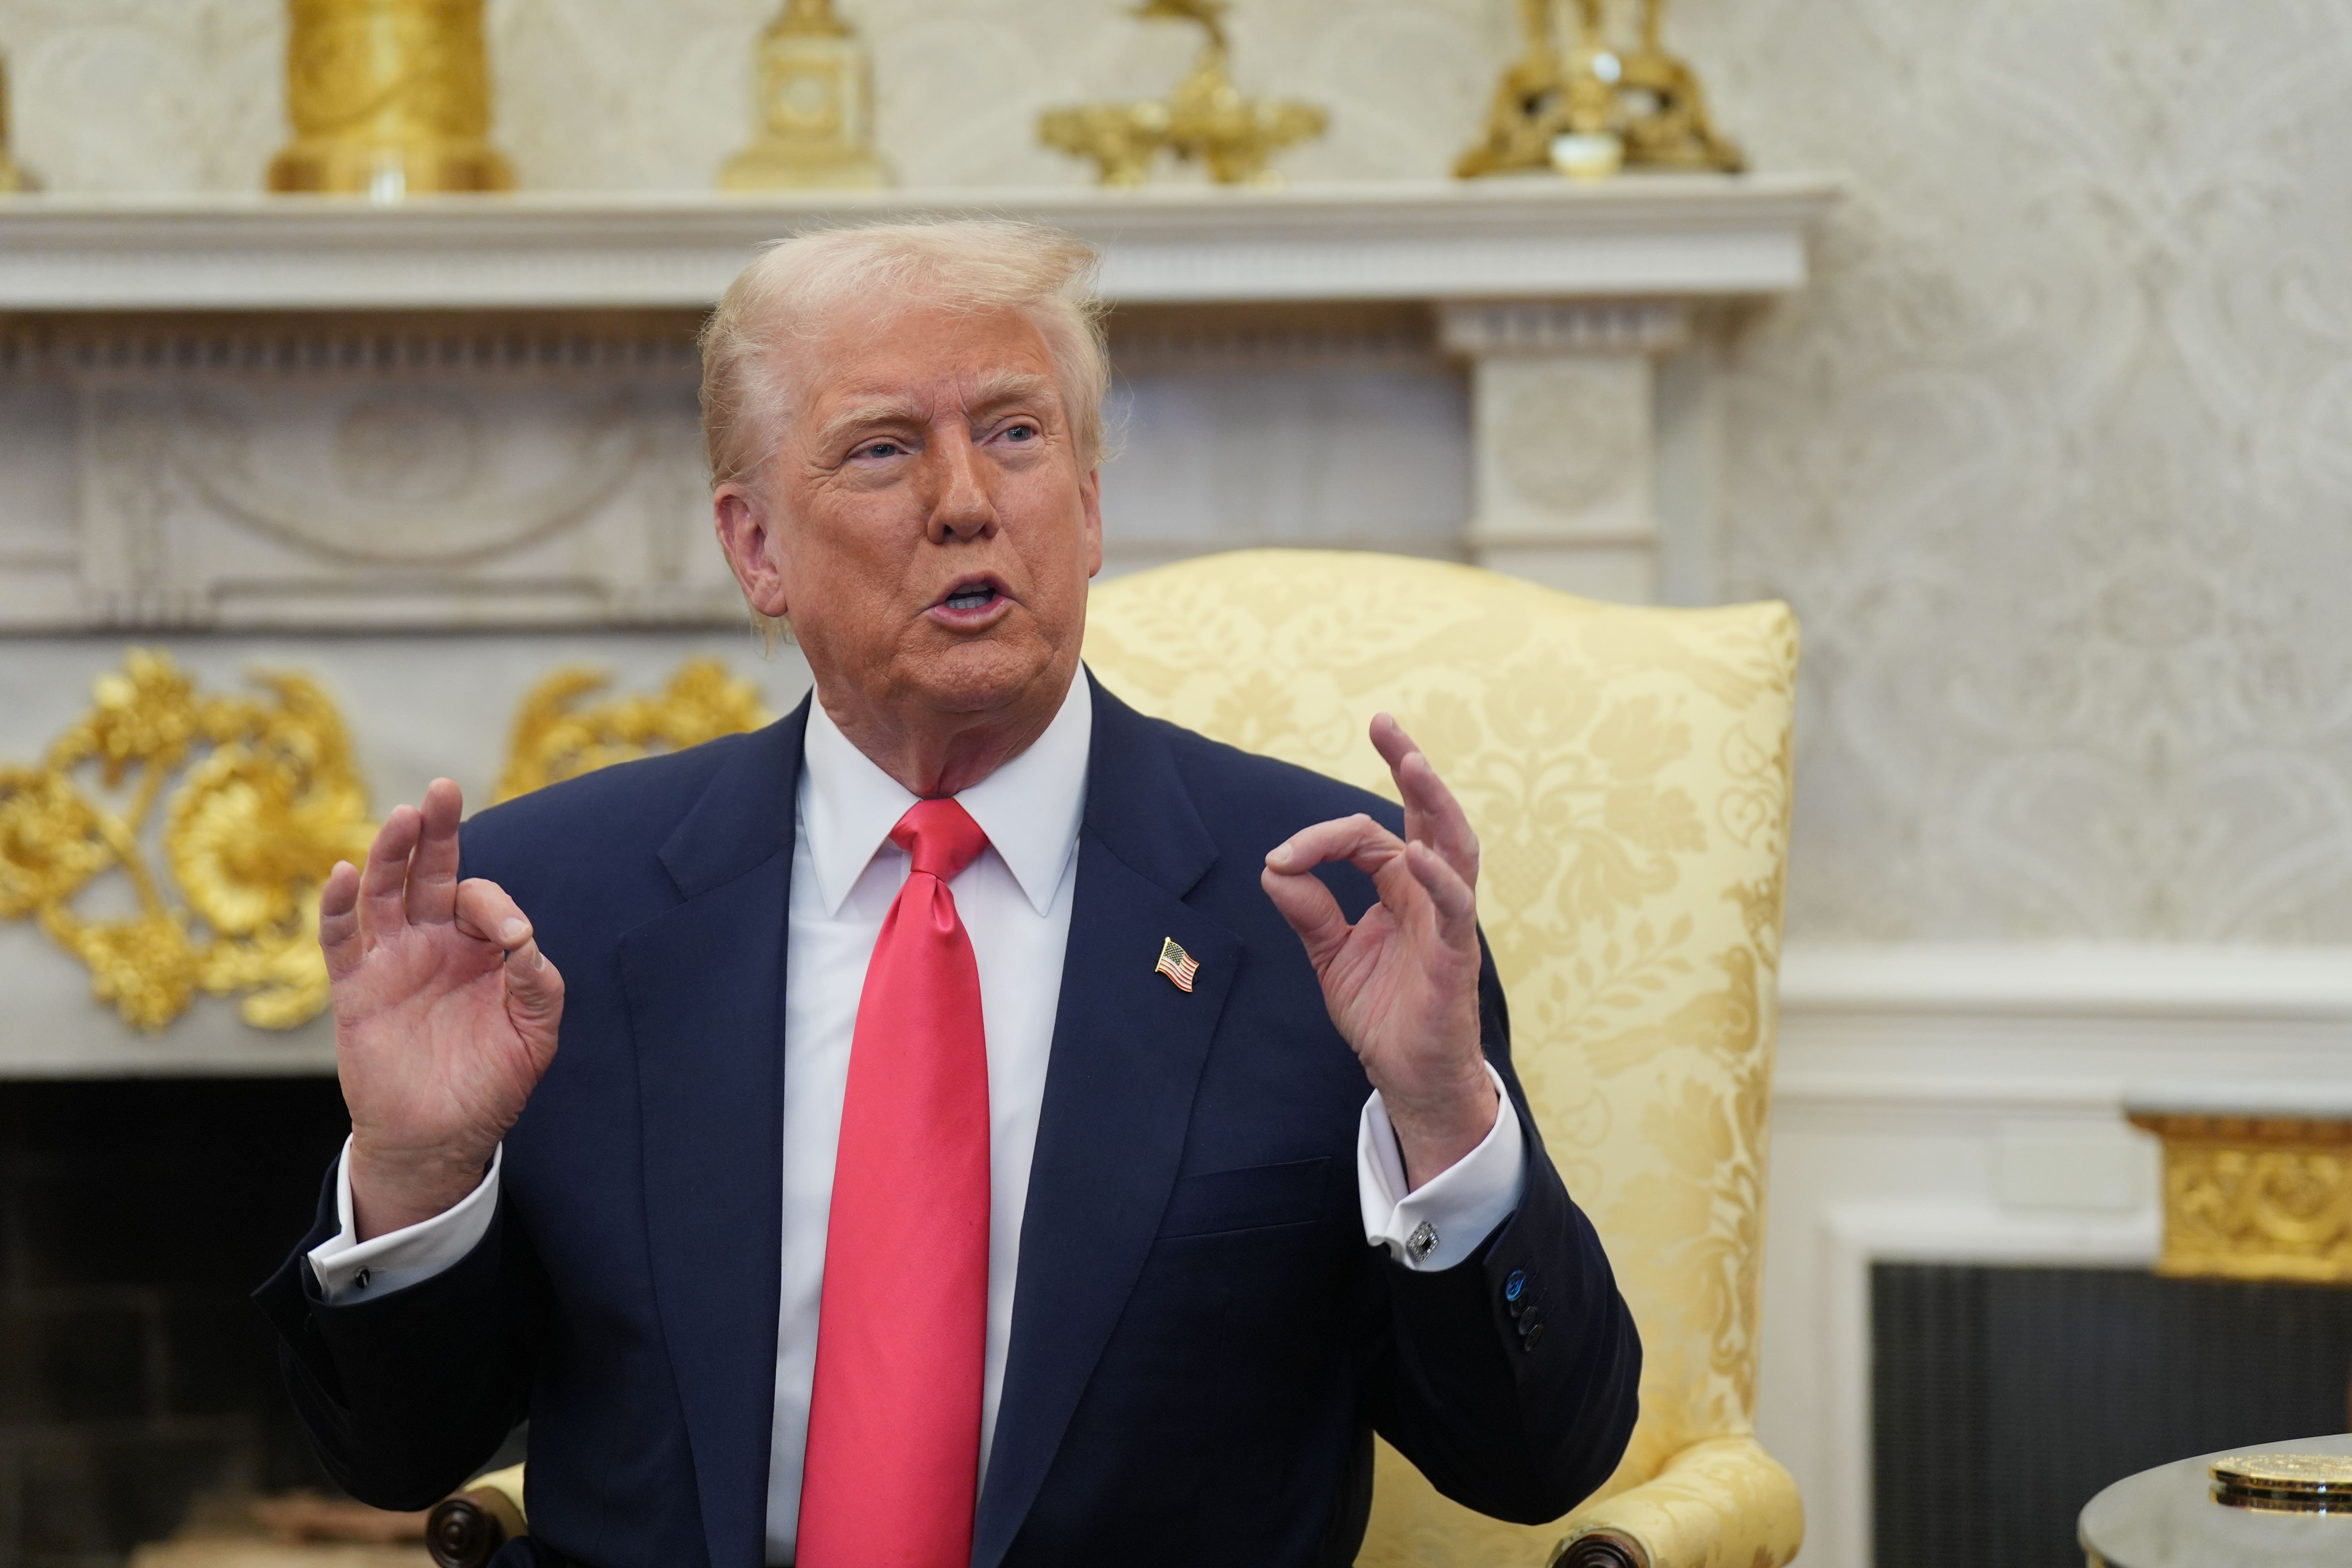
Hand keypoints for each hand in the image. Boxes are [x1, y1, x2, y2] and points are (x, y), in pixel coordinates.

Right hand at [320, 778, 562, 1239]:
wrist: (441, 1138)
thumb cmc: (491, 1083)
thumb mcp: (534, 1034)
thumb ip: (538, 984)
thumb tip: (524, 939)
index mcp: (479, 948)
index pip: (481, 899)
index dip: (498, 907)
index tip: (514, 938)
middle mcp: (433, 944)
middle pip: (429, 873)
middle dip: (437, 831)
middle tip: (442, 788)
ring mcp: (392, 962)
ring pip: (385, 893)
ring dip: (391, 853)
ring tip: (403, 816)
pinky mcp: (356, 989)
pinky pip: (341, 939)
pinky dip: (338, 906)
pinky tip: (344, 873)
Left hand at [1261, 714, 1495, 1190]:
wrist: (1407, 1077)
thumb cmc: (1382, 1014)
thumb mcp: (1331, 955)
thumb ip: (1308, 909)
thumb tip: (1275, 867)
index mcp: (1400, 889)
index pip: (1364, 837)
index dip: (1317, 841)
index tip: (1278, 862)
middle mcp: (1429, 894)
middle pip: (1429, 817)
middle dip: (1410, 766)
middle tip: (1386, 725)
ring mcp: (1448, 922)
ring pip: (1453, 847)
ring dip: (1434, 803)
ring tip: (1412, 763)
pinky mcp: (1455, 956)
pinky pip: (1454, 908)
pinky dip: (1438, 879)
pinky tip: (1416, 856)